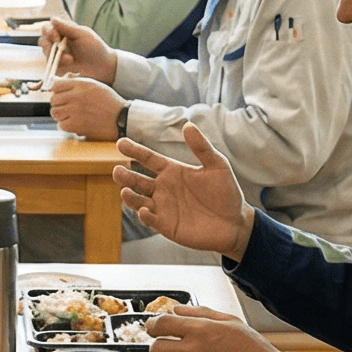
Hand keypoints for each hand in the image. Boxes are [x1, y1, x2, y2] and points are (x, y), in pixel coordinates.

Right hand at [37, 17, 115, 80]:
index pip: (47, 28)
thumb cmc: (96, 48)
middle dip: (49, 47)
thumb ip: (67, 27)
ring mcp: (57, 55)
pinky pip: (51, 67)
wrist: (103, 67)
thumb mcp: (83, 35)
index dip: (49, 32)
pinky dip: (59, 66)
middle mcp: (58, 42)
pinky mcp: (59, 67)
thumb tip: (53, 19)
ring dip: (57, 57)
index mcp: (63, 31)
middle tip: (60, 51)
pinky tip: (69, 68)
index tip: (57, 38)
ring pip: (46, 54)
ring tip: (71, 61)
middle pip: (43, 41)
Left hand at [47, 75, 123, 140]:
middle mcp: (77, 96)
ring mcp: (76, 111)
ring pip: (55, 112)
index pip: (55, 85)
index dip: (57, 91)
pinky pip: (61, 125)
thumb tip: (59, 81)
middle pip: (53, 100)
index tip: (61, 96)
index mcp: (81, 85)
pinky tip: (75, 123)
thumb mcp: (94, 85)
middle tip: (67, 107)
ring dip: (61, 115)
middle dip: (59, 103)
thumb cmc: (109, 102)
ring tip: (70, 115)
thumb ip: (77, 82)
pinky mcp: (76, 125)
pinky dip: (66, 125)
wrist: (122, 119)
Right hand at [114, 123, 256, 256]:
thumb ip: (202, 147)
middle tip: (116, 170)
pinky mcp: (167, 225)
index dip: (135, 151)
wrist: (235, 223)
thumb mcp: (217, 166)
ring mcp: (163, 207)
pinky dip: (145, 216)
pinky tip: (144, 211)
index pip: (149, 159)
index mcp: (172, 171)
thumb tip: (188, 126)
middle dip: (125, 176)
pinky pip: (151, 220)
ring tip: (125, 191)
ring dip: (130, 196)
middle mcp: (163, 188)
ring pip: (138, 200)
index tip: (120, 143)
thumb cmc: (226, 192)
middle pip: (138, 180)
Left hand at [143, 307, 285, 351]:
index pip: (159, 324)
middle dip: (159, 347)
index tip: (155, 329)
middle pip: (155, 348)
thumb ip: (200, 313)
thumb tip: (175, 310)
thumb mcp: (230, 321)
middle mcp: (193, 351)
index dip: (153, 325)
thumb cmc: (253, 348)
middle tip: (170, 348)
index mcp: (200, 330)